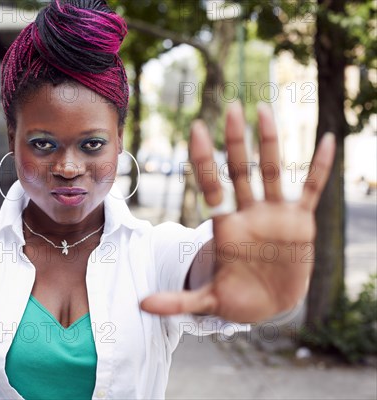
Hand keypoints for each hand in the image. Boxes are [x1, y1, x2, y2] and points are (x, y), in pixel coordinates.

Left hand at [140, 102, 335, 322]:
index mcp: (225, 226)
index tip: (197, 128)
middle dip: (236, 140)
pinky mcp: (301, 222)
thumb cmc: (237, 297)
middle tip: (231, 107)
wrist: (269, 304)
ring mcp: (275, 214)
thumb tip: (142, 306)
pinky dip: (318, 166)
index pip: (211, 184)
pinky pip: (311, 188)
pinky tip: (325, 140)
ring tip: (264, 110)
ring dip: (270, 142)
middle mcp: (248, 213)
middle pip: (240, 170)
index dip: (204, 159)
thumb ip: (178, 301)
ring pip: (272, 171)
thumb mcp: (209, 300)